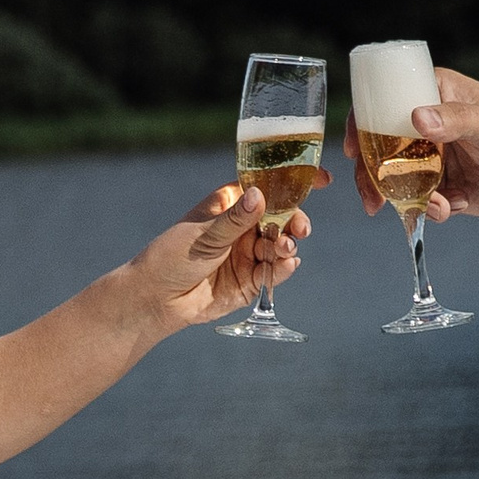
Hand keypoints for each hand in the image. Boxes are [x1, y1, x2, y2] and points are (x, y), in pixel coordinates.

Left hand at [120, 180, 322, 331]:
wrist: (156, 300)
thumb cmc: (171, 257)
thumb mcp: (203, 234)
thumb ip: (235, 220)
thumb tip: (260, 196)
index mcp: (230, 205)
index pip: (266, 187)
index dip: (293, 181)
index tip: (322, 178)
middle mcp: (243, 227)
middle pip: (281, 217)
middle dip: (295, 220)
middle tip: (300, 228)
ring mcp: (249, 253)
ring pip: (281, 244)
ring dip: (288, 244)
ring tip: (284, 248)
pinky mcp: (251, 281)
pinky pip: (275, 271)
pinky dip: (285, 267)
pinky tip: (288, 264)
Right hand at [342, 69, 478, 220]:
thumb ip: (455, 120)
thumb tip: (418, 119)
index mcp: (434, 95)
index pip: (383, 104)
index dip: (361, 124)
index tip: (353, 149)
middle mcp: (429, 127)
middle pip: (383, 148)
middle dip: (373, 175)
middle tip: (371, 197)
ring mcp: (437, 160)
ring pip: (400, 180)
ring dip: (400, 197)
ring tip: (417, 208)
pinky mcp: (449, 190)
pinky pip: (425, 203)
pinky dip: (429, 210)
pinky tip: (448, 210)